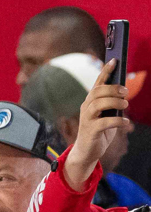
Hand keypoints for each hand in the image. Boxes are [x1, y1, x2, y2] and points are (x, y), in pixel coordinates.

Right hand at [63, 58, 128, 189]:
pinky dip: (118, 121)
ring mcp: (87, 119)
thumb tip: (124, 92)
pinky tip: (125, 122)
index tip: (114, 61)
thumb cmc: (99, 131)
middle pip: (98, 91)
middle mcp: (86, 108)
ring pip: (99, 104)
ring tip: (125, 105)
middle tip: (126, 92)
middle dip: (113, 89)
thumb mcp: (106, 114)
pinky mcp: (91, 130)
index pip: (97, 83)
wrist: (87, 151)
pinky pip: (105, 122)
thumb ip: (111, 104)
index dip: (105, 71)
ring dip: (115, 102)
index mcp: (90, 102)